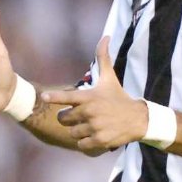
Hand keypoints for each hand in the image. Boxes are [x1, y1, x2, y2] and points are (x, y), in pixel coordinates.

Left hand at [42, 36, 142, 154]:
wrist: (138, 119)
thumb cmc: (119, 97)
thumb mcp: (110, 78)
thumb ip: (103, 58)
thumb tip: (105, 37)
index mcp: (89, 97)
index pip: (67, 96)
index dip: (54, 97)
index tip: (43, 96)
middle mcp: (90, 112)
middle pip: (64, 119)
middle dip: (69, 118)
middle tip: (80, 116)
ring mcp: (95, 127)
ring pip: (72, 133)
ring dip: (77, 131)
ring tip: (90, 126)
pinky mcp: (100, 141)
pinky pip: (81, 145)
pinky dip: (85, 142)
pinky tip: (94, 135)